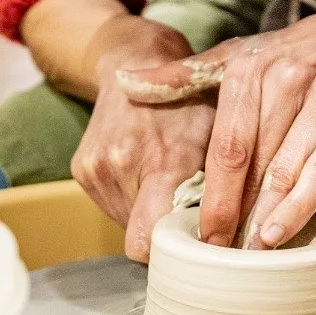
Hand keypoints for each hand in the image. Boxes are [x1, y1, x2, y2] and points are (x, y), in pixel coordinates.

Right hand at [71, 51, 217, 261]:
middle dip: (163, 231)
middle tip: (183, 210)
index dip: (169, 251)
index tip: (189, 247)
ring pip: (124, 223)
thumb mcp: (217, 135)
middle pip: (139, 236)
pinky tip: (143, 174)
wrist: (135, 62)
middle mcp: (122, 165)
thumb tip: (233, 235)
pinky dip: (129, 200)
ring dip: (145, 214)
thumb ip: (221, 185)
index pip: (148, 240)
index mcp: (162, 160)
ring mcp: (97, 168)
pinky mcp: (82, 169)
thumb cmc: (188, 101)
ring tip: (162, 185)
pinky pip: (110, 206)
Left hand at [116, 4, 315, 247]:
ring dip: (265, 217)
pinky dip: (302, 207)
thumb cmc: (289, 55)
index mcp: (249, 70)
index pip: (226, 143)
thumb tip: (125, 82)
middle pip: (255, 162)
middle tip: (215, 251)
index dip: (212, 190)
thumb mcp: (236, 55)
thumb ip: (182, 75)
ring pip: (288, 172)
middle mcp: (286, 84)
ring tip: (243, 253)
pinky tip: (279, 234)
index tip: (195, 228)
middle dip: (234, 211)